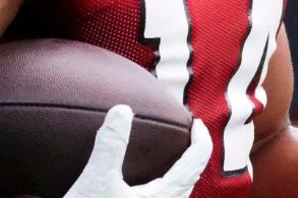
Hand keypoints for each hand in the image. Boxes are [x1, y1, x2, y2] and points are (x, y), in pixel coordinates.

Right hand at [64, 105, 211, 197]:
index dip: (200, 140)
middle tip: (191, 135)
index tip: (198, 123)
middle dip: (194, 155)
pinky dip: (170, 189)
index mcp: (164, 197)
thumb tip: (122, 110)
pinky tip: (153, 188)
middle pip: (191, 180)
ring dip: (183, 174)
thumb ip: (111, 145)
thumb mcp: (97, 181)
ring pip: (180, 195)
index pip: (195, 163)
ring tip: (175, 158)